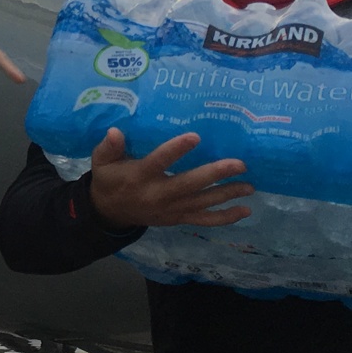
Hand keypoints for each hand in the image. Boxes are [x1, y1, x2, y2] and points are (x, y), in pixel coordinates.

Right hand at [87, 128, 252, 230]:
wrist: (110, 212)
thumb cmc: (109, 179)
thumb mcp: (102, 162)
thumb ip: (108, 147)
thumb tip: (115, 131)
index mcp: (139, 176)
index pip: (159, 161)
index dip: (176, 149)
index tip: (195, 136)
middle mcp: (158, 194)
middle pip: (189, 184)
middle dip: (215, 174)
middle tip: (239, 164)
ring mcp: (171, 209)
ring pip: (202, 202)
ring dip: (227, 194)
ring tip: (250, 186)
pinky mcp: (178, 218)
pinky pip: (204, 220)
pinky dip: (226, 217)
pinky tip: (245, 210)